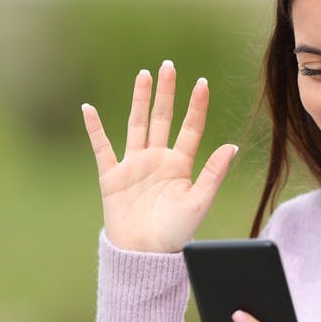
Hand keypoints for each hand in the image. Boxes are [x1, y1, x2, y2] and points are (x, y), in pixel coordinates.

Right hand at [81, 60, 237, 252]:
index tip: (201, 82)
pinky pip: (102, 147)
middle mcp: (157, 159)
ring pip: (136, 124)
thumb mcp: (198, 203)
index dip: (196, 106)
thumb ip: (213, 174)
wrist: (143, 255)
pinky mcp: (112, 175)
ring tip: (143, 75)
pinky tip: (88, 108)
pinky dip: (94, 128)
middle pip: (162, 118)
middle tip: (168, 66)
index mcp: (180, 165)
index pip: (190, 128)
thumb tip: (232, 146)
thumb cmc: (174, 234)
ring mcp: (134, 165)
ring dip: (139, 99)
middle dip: (166, 92)